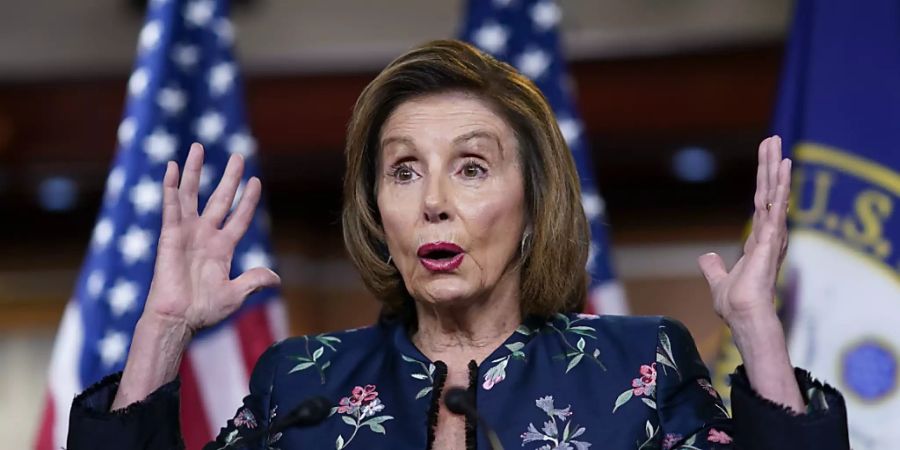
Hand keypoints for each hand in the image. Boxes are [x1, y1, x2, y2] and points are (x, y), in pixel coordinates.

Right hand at [144, 143, 280, 333]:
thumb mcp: (235, 294)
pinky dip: (171, 186)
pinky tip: (172, 167)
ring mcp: (187, 233)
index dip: (247, 200)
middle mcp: (205, 235)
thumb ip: (254, 280)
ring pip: (192, 195)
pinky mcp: (169, 235)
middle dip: (229, 178)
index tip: (255, 181)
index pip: (239, 217)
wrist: (178, 319)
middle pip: (220, 198)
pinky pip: (170, 206)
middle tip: (238, 156)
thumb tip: (275, 278)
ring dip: (195, 171)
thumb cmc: (204, 311)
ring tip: (198, 147)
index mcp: (222, 247)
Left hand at [698, 136, 790, 324]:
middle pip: (769, 192)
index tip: (768, 162)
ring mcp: (772, 234)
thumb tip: (706, 258)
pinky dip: (781, 183)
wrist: (743, 316)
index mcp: (759, 241)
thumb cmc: (736, 304)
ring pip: (774, 193)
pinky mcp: (771, 237)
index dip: (764, 182)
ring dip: (775, 167)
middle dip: (769, 166)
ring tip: (777, 143)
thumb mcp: (719, 279)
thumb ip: (714, 267)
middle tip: (771, 140)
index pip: (762, 203)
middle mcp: (769, 234)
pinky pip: (776, 204)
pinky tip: (785, 164)